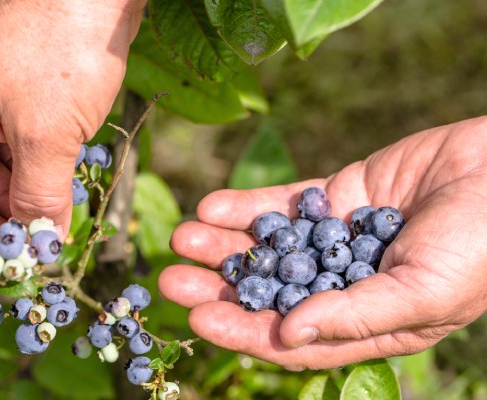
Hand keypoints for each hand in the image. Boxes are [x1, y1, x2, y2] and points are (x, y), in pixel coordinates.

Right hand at [0, 0, 144, 280]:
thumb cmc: (64, 47)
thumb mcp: (49, 132)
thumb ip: (38, 197)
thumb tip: (37, 249)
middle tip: (24, 267)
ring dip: (13, 215)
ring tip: (45, 243)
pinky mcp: (18, 112)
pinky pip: (14, 163)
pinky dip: (31, 190)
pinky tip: (54, 211)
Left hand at [158, 116, 486, 369]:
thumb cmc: (482, 245)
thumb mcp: (424, 292)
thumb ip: (356, 315)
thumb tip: (287, 334)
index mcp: (365, 324)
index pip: (291, 339)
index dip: (243, 332)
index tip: (198, 320)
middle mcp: (342, 285)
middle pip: (267, 293)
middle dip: (218, 288)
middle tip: (171, 280)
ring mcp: (335, 239)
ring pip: (267, 247)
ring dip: (223, 245)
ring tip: (180, 238)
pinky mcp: (335, 197)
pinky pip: (284, 203)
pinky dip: (249, 205)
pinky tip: (212, 206)